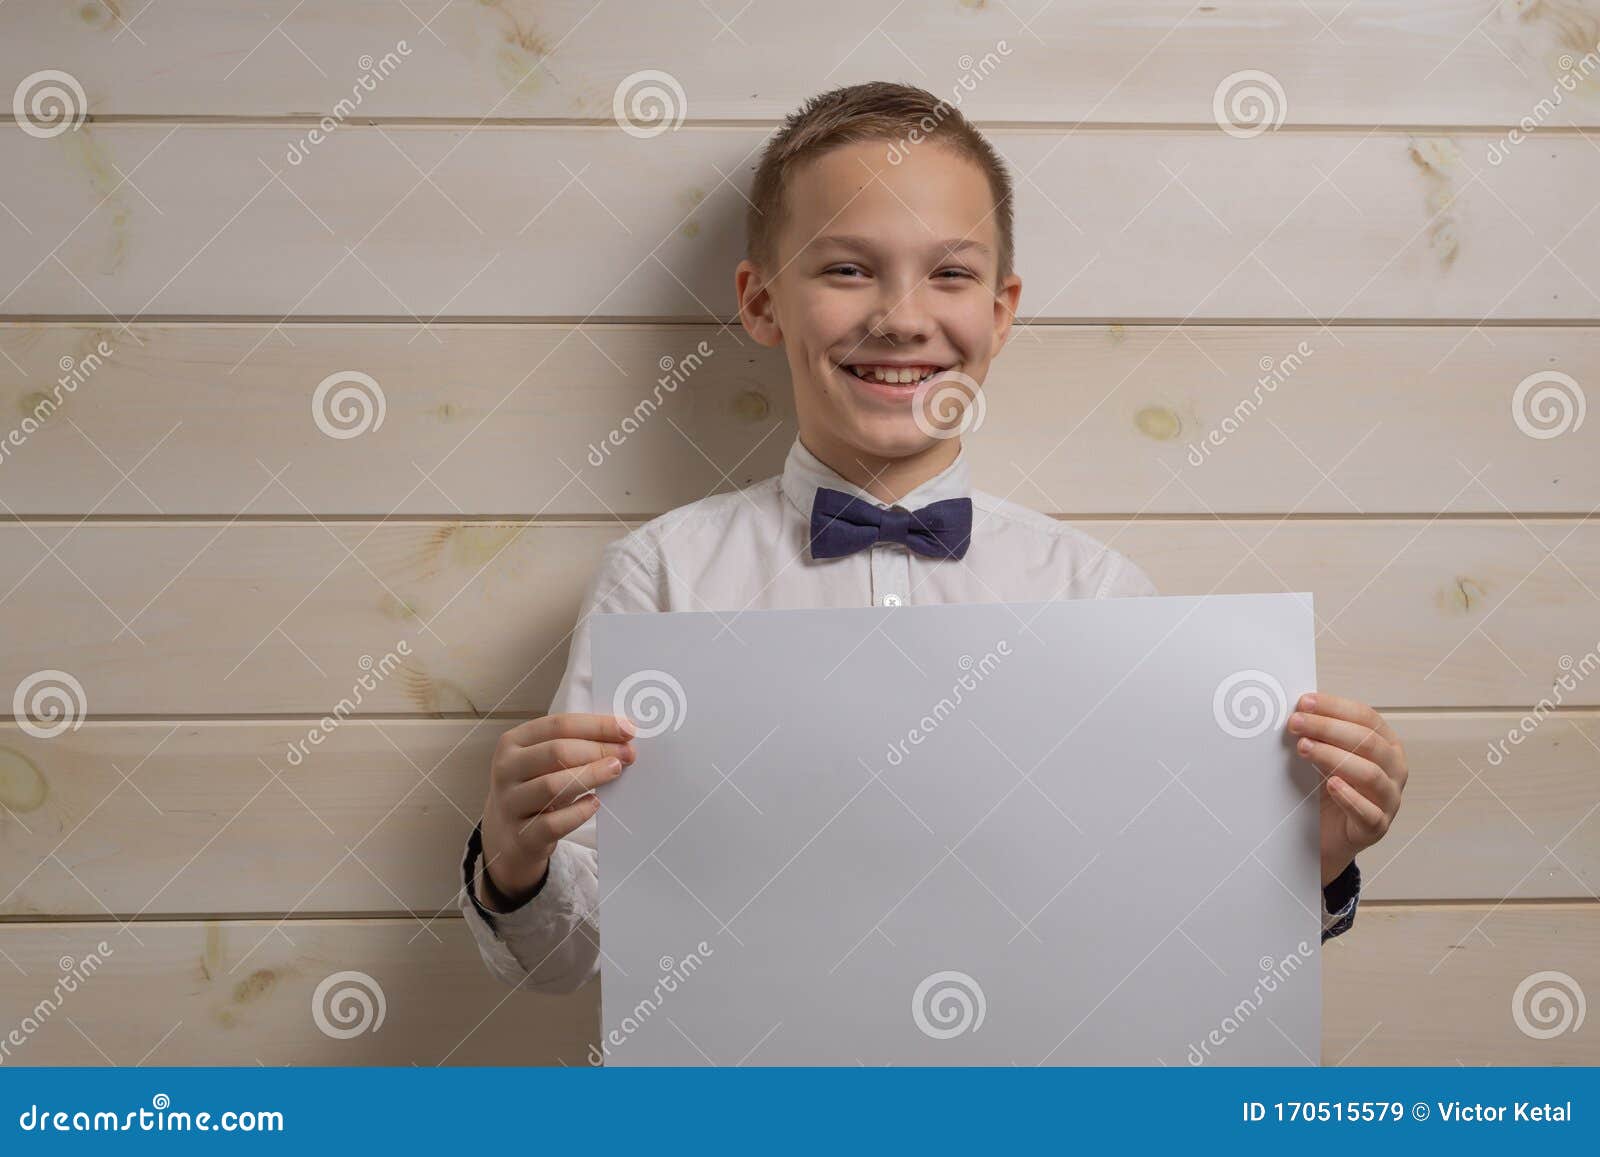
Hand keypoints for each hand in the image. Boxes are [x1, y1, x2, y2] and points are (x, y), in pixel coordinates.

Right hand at [478, 712, 637, 910]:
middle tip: (627, 754)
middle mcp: (506, 770)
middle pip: (557, 752)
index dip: (596, 726)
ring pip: (553, 786)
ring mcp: (510, 803)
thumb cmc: (535, 789)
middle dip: (598, 750)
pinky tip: (594, 803)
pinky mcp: (521, 835)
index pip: (558, 725)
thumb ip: (574, 745)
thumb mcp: (544, 762)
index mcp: (513, 742)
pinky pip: (554, 823)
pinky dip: (579, 812)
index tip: (627, 729)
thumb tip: (621, 735)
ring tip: (615, 771)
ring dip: (591, 776)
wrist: (509, 835)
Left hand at [1285, 692, 1407, 886]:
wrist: (1326, 835)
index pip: (1366, 717)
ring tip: (1304, 749)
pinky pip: (1369, 812)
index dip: (1335, 707)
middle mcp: (1394, 769)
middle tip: (1296, 723)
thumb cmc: (1327, 789)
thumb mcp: (1324, 756)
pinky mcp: (1377, 827)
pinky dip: (1349, 797)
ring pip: (1370, 774)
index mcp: (1385, 744)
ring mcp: (1389, 799)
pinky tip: (1331, 785)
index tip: (1304, 702)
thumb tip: (1297, 709)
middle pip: (1368, 741)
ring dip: (1333, 757)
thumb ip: (1318, 734)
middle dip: (1328, 728)